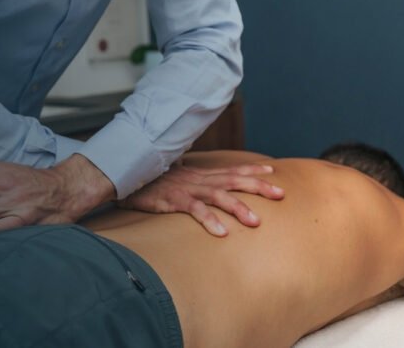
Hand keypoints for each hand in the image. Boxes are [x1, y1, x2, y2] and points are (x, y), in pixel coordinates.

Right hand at [118, 161, 284, 236]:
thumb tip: (189, 170)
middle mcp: (197, 179)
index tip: (272, 171)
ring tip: (256, 221)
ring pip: (219, 196)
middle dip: (258, 187)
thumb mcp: (171, 175)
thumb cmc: (146, 178)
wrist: (122, 175)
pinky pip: (195, 210)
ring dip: (239, 208)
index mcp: (198, 174)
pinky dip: (209, 220)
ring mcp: (186, 188)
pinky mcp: (173, 200)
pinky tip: (222, 233)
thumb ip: (185, 176)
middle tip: (281, 194)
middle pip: (233, 180)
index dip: (251, 170)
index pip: (230, 170)